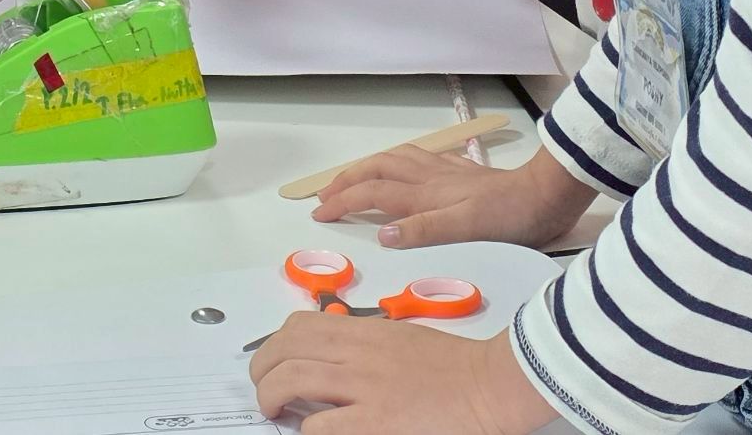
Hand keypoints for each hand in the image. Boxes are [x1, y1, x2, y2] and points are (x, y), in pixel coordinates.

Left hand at [250, 322, 553, 433]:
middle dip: (262, 370)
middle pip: (285, 350)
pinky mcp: (374, 423)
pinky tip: (312, 433)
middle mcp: (356, 354)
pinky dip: (308, 430)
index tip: (272, 361)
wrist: (489, 384)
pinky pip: (320, 425)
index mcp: (363, 332)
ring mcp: (363, 388)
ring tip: (273, 411)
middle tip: (265, 390)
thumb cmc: (453, 365)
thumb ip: (363, 344)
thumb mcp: (399, 339)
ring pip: (291, 380)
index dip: (274, 344)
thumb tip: (331, 358)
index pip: (298, 327)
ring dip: (271, 397)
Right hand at [311, 147, 592, 251]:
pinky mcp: (461, 170)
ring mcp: (444, 170)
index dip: (342, 201)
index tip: (319, 214)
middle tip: (324, 194)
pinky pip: (418, 158)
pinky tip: (403, 166)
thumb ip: (423, 230)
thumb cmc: (508, 218)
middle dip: (346, 179)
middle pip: (376, 169)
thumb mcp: (466, 229)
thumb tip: (380, 233)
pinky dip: (398, 160)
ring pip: (394, 159)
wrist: (545, 195)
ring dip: (366, 166)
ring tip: (352, 176)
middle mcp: (428, 177)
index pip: (371, 194)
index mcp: (424, 194)